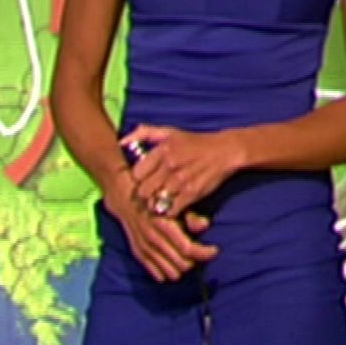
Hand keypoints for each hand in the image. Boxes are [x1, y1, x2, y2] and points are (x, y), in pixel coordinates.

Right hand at [104, 170, 215, 281]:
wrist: (128, 201)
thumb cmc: (158, 202)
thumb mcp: (176, 204)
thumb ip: (191, 217)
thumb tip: (205, 226)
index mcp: (164, 224)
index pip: (187, 248)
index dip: (204, 253)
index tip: (215, 250)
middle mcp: (153, 239)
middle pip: (182, 264)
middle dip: (196, 261)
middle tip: (200, 252)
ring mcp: (145, 249)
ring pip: (171, 272)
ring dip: (183, 268)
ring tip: (188, 258)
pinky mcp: (139, 255)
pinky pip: (157, 274)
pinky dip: (168, 272)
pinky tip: (174, 264)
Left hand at [122, 125, 244, 218]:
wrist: (224, 151)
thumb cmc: (194, 142)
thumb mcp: (168, 132)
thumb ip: (143, 133)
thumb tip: (121, 141)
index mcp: (161, 151)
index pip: (136, 174)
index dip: (135, 181)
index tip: (139, 183)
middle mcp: (169, 166)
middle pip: (143, 191)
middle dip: (143, 196)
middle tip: (146, 197)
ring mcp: (181, 181)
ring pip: (156, 202)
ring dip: (154, 205)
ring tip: (156, 204)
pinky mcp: (192, 194)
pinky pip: (172, 210)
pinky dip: (168, 212)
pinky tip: (170, 207)